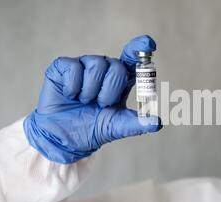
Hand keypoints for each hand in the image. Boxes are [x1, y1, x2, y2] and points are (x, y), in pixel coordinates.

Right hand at [23, 35, 161, 163]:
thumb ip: (138, 124)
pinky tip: (71, 95)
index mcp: (120, 80)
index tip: (149, 44)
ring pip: (96, 65)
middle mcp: (104, 69)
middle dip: (110, 89)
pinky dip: (74, 86)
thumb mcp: (118, 127)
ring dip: (91, 90)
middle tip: (101, 104)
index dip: (140, 48)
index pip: (132, 58)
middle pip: (116, 65)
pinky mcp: (63, 67)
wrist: (65, 137)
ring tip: (85, 101)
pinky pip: (74, 68)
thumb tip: (157, 123)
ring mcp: (83, 66)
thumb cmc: (93, 128)